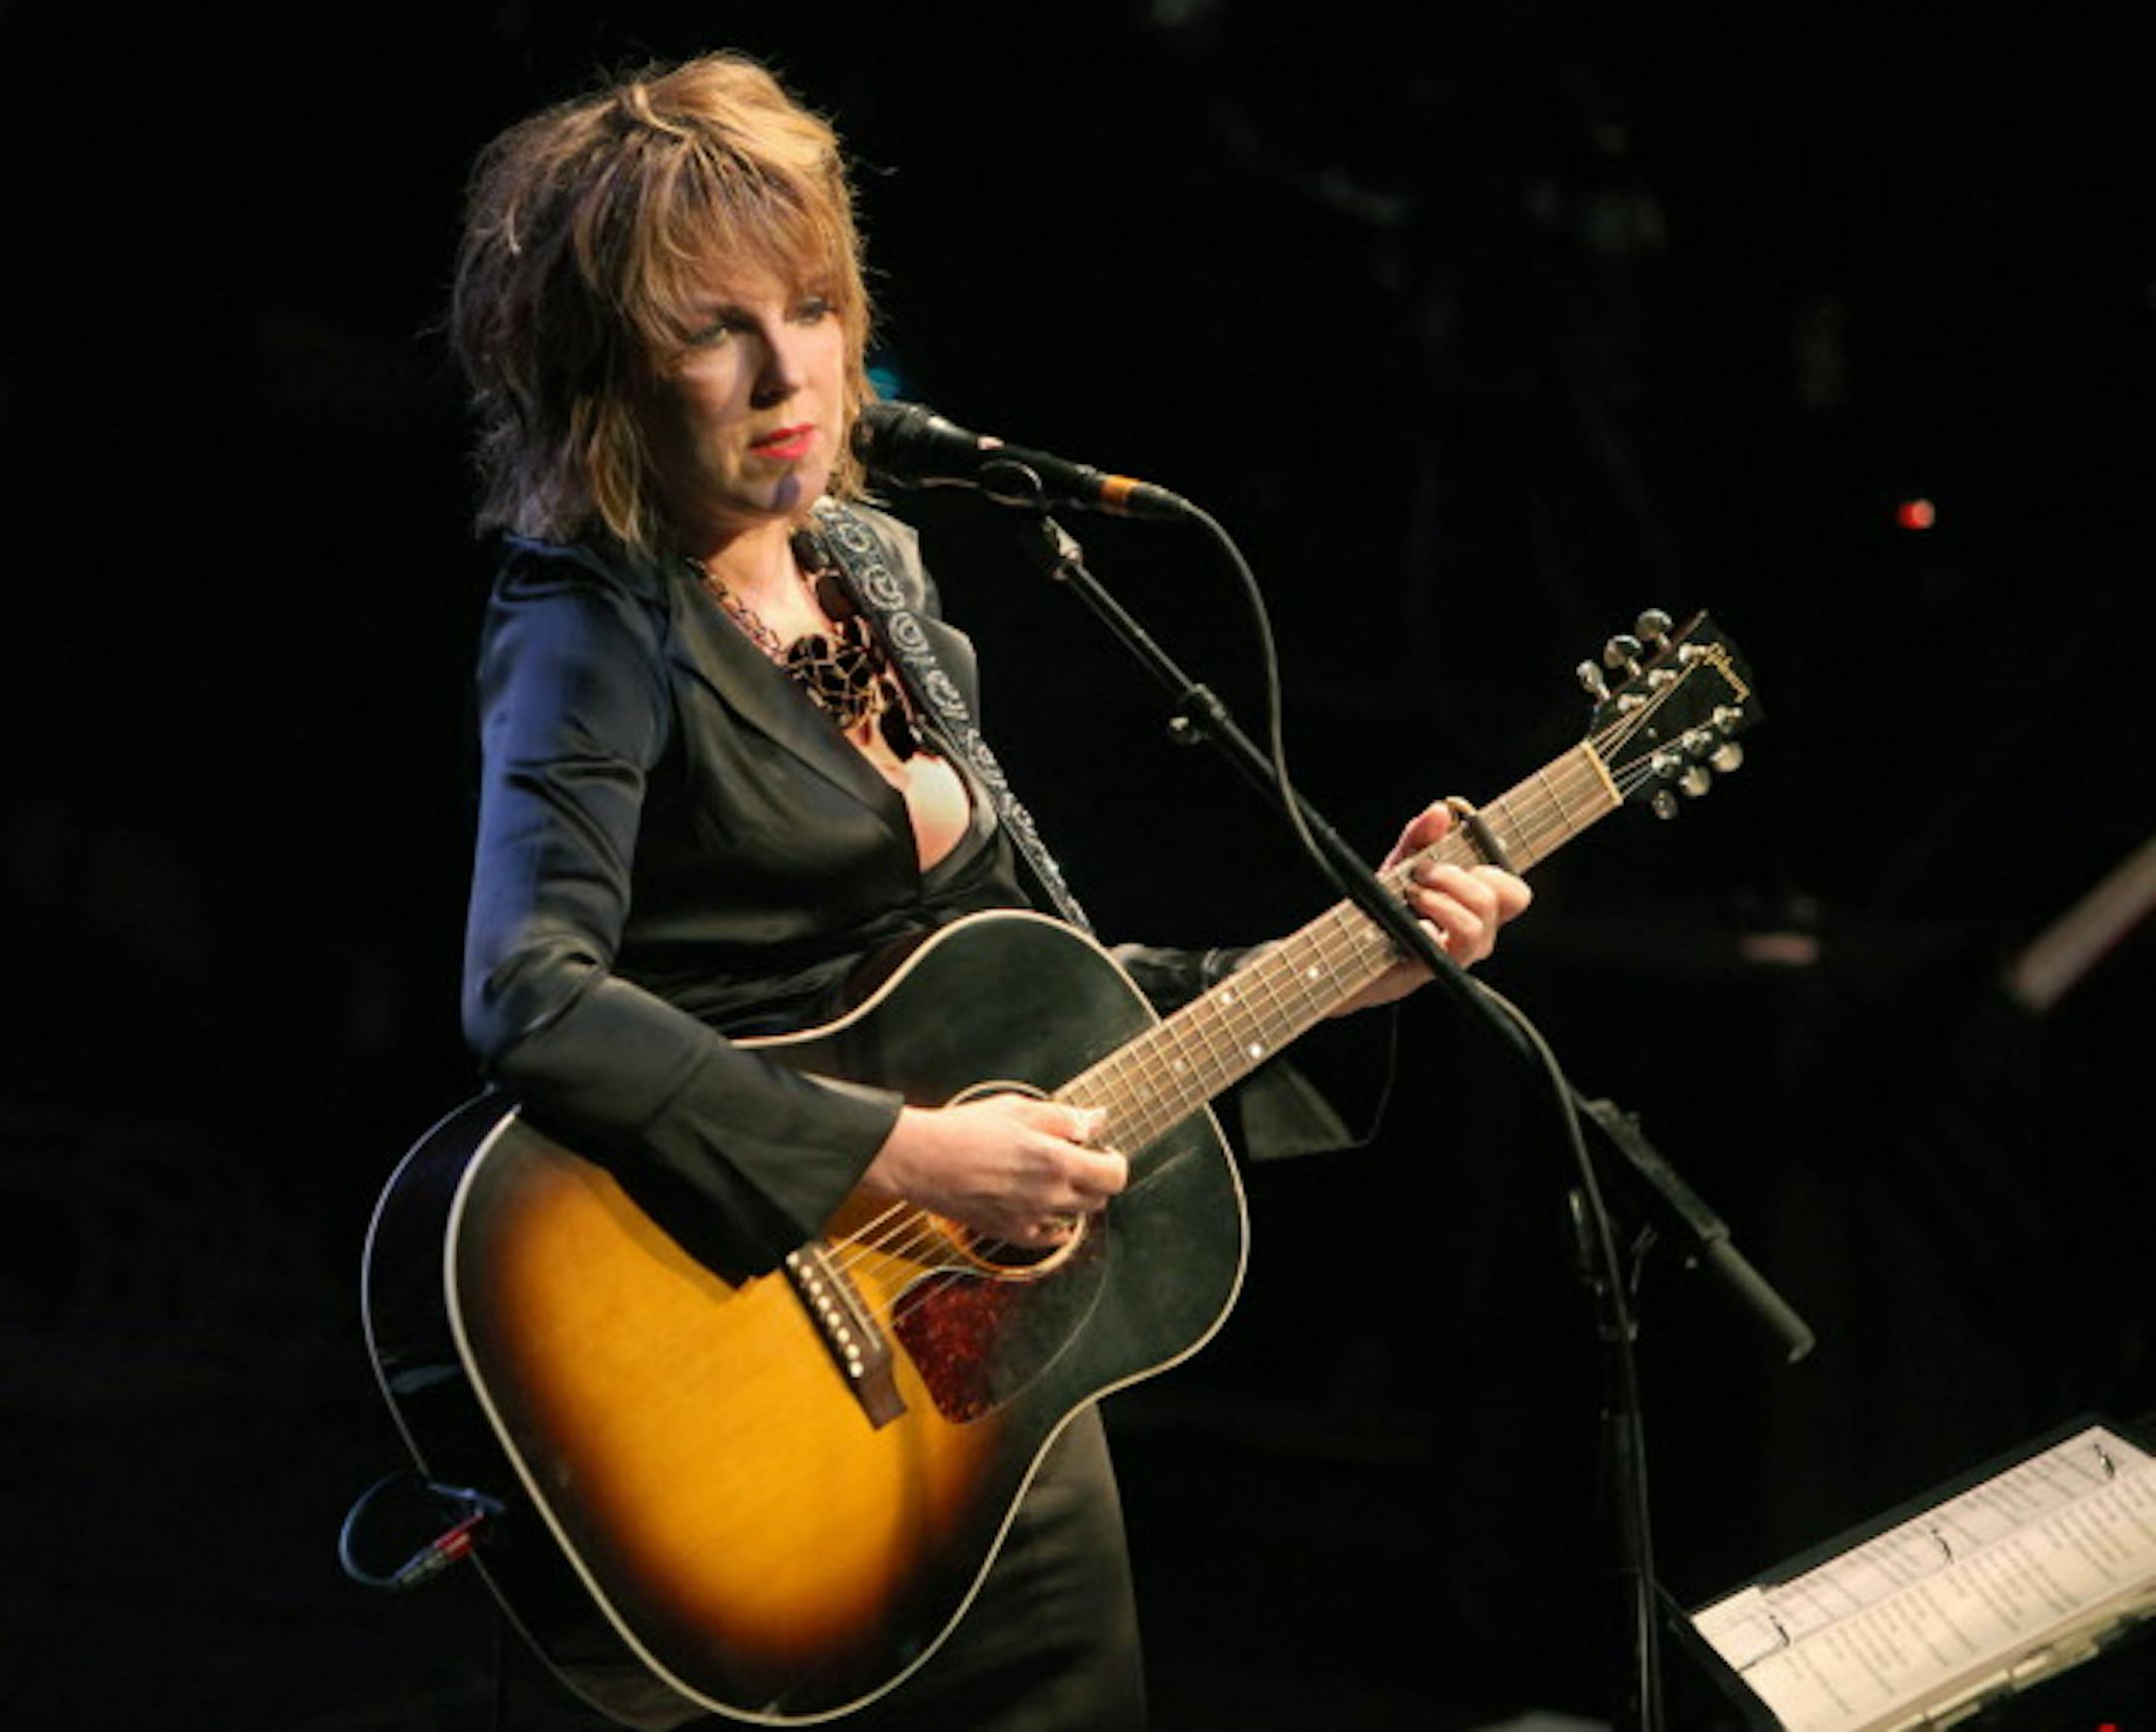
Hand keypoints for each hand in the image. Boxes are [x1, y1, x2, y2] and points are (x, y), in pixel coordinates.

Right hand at [858, 1095, 1126, 1246]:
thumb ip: (1064, 1117)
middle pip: (1098, 1198)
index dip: (1115, 1161)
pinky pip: (1046, 1239)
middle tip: (1079, 1160)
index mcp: (1056, 1161)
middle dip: (1096, 1178)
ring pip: (1074, 1218)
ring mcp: (1029, 1218)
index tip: (1104, 1151)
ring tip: (1054, 1178)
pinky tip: (1047, 1213)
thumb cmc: (965, 1128)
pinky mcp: (1008, 1232)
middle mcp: (1048, 1195)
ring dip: (1075, 1199)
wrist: (920, 1159)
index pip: (1114, 1175)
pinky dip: (1054, 1227)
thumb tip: (1097, 1119)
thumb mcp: (1019, 1108)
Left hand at [1334, 801, 1532, 1013]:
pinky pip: (1439, 946)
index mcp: (1477, 908)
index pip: (1515, 893)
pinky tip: (1399, 923)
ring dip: (1441, 900)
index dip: (1500, 868)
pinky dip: (1420, 927)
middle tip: (1422, 870)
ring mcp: (1456, 955)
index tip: (1468, 855)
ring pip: (1475, 926)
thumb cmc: (1383, 907)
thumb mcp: (1401, 864)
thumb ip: (1421, 837)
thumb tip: (1439, 811)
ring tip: (1411, 892)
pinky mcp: (1430, 969)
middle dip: (1461, 876)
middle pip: (1503, 901)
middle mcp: (1476, 934)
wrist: (1346, 947)